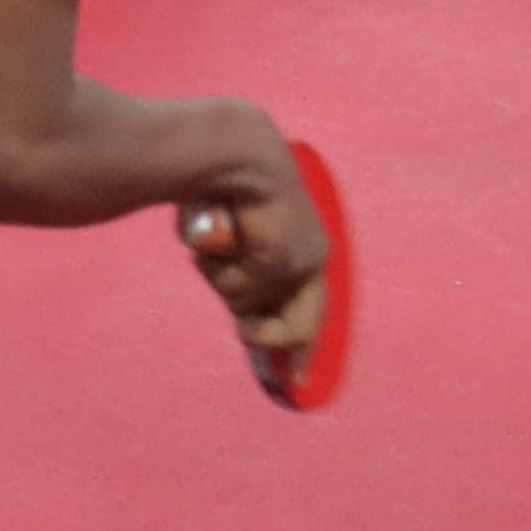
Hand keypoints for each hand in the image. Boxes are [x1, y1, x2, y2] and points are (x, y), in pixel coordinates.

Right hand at [172, 132, 333, 398]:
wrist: (230, 150)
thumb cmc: (223, 186)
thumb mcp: (235, 242)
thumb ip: (241, 274)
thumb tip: (239, 310)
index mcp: (308, 250)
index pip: (312, 311)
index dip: (299, 348)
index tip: (293, 379)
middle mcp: (312, 259)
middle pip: (298, 330)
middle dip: (266, 338)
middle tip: (245, 332)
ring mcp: (298, 261)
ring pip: (249, 306)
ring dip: (223, 281)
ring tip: (218, 242)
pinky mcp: (279, 260)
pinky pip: (238, 290)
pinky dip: (218, 268)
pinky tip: (219, 235)